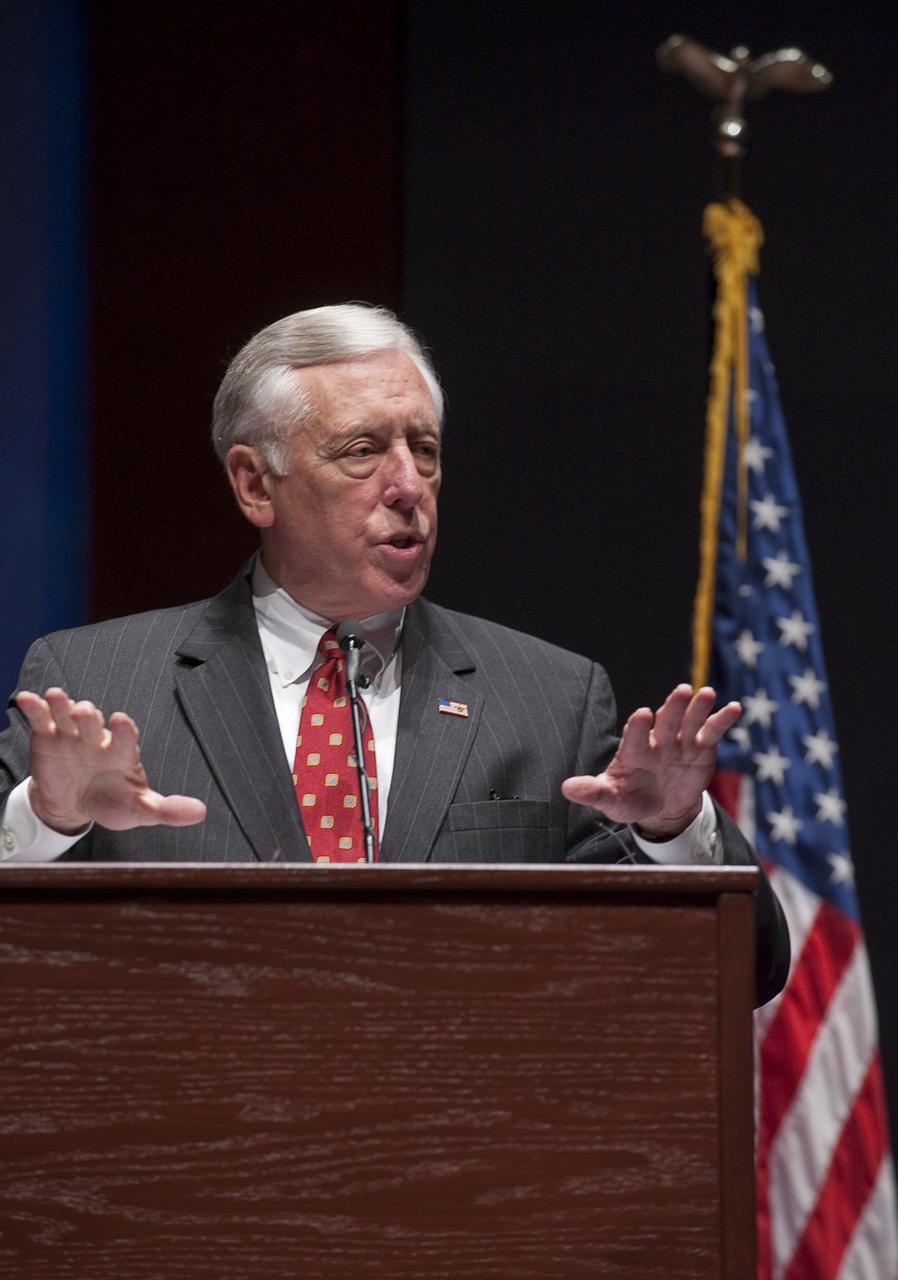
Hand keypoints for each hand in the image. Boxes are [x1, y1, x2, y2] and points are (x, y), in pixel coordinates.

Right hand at [15, 688, 206, 834]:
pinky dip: (35, 707)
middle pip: (94, 721)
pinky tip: (28, 700)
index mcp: (123, 753)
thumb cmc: (113, 802)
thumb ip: (168, 810)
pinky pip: (41, 718)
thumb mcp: (140, 810)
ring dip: (63, 705)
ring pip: (68, 713)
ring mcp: (72, 735)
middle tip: (84, 714)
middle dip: (89, 716)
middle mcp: (98, 738)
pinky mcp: (48, 736)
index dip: (123, 729)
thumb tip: (200, 813)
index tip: (122, 721)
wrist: (76, 804)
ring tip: (58, 698)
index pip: (126, 737)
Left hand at [561, 684, 739, 838]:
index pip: (635, 737)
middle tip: (681, 691)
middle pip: (665, 721)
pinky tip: (733, 708)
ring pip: (689, 721)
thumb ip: (593, 792)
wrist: (660, 806)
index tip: (642, 715)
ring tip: (706, 694)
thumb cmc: (630, 799)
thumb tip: (566, 788)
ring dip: (698, 707)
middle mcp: (657, 742)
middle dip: (673, 707)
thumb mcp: (611, 799)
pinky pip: (711, 731)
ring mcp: (679, 742)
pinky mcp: (700, 747)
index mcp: (633, 752)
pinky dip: (722, 719)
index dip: (638, 728)